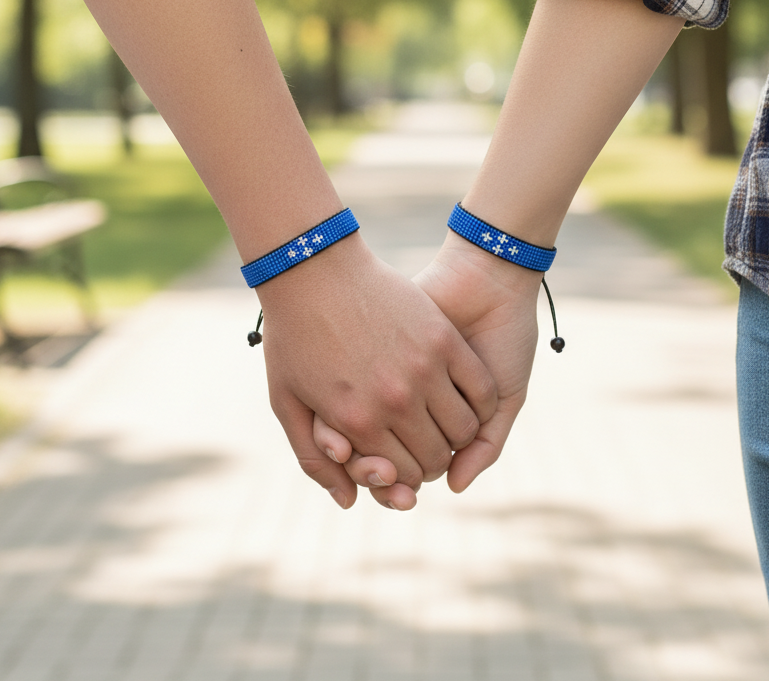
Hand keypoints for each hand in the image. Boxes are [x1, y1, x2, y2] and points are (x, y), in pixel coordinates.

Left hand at [259, 233, 496, 508]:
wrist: (313, 267)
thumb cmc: (294, 335)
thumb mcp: (287, 401)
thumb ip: (315, 459)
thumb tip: (349, 502)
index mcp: (356, 422)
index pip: (401, 474)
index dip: (406, 477)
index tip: (405, 463)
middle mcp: (393, 402)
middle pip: (434, 457)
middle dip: (434, 460)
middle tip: (429, 445)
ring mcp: (422, 370)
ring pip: (462, 429)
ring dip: (461, 434)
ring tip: (447, 422)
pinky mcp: (443, 339)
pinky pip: (480, 391)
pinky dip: (481, 403)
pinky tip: (469, 397)